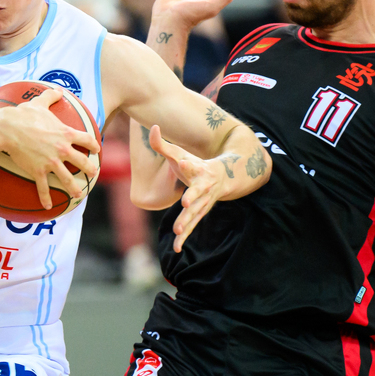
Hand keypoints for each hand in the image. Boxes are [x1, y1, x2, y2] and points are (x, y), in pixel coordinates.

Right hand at [0, 86, 100, 209]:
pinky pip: (43, 188)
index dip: (94, 145)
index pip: (87, 140)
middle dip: (90, 169)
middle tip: (94, 174)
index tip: (96, 149)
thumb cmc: (24, 115)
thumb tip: (57, 89)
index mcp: (66, 133)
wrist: (8, 129)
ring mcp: (51, 162)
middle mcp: (63, 149)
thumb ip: (51, 96)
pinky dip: (45, 198)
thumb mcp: (39, 102)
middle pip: (82, 162)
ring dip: (74, 188)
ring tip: (79, 195)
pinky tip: (47, 207)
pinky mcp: (38, 171)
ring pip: (68, 179)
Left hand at [144, 124, 244, 252]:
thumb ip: (162, 143)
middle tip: (185, 202)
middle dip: (192, 198)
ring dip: (187, 221)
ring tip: (178, 230)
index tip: (182, 162)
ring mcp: (203, 202)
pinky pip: (192, 226)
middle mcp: (203, 187)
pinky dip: (184, 237)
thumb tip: (153, 126)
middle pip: (197, 193)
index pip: (191, 166)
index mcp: (198, 169)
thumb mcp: (179, 153)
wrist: (221, 178)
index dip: (187, 164)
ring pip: (195, 213)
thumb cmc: (194, 164)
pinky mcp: (199, 213)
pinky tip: (176, 248)